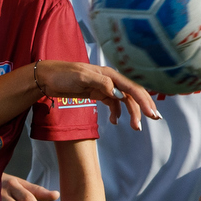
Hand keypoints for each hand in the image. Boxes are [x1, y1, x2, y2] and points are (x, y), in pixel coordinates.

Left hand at [32, 61, 158, 128]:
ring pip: (124, 100)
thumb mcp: (81, 77)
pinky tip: (116, 121)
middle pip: (132, 93)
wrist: (47, 78)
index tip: (152, 114)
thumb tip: (119, 93)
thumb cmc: (63, 74)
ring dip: (132, 113)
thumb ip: (101, 83)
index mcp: (109, 73)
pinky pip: (113, 104)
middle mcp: (110, 79)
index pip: (131, 87)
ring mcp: (104, 87)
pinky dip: (117, 113)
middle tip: (154, 119)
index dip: (144, 100)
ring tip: (136, 127)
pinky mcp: (97, 93)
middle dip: (144, 106)